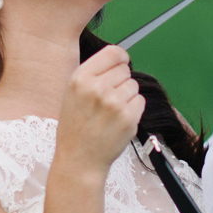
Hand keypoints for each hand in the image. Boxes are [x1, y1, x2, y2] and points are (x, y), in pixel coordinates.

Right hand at [55, 45, 144, 173]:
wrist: (79, 159)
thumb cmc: (75, 126)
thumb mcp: (72, 93)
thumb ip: (93, 73)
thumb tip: (119, 58)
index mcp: (81, 79)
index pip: (112, 53)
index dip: (120, 57)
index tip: (122, 62)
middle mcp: (98, 88)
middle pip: (125, 70)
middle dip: (120, 80)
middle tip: (109, 97)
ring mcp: (115, 104)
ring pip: (134, 85)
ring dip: (127, 95)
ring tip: (111, 111)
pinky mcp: (129, 118)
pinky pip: (140, 101)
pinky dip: (133, 109)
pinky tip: (118, 119)